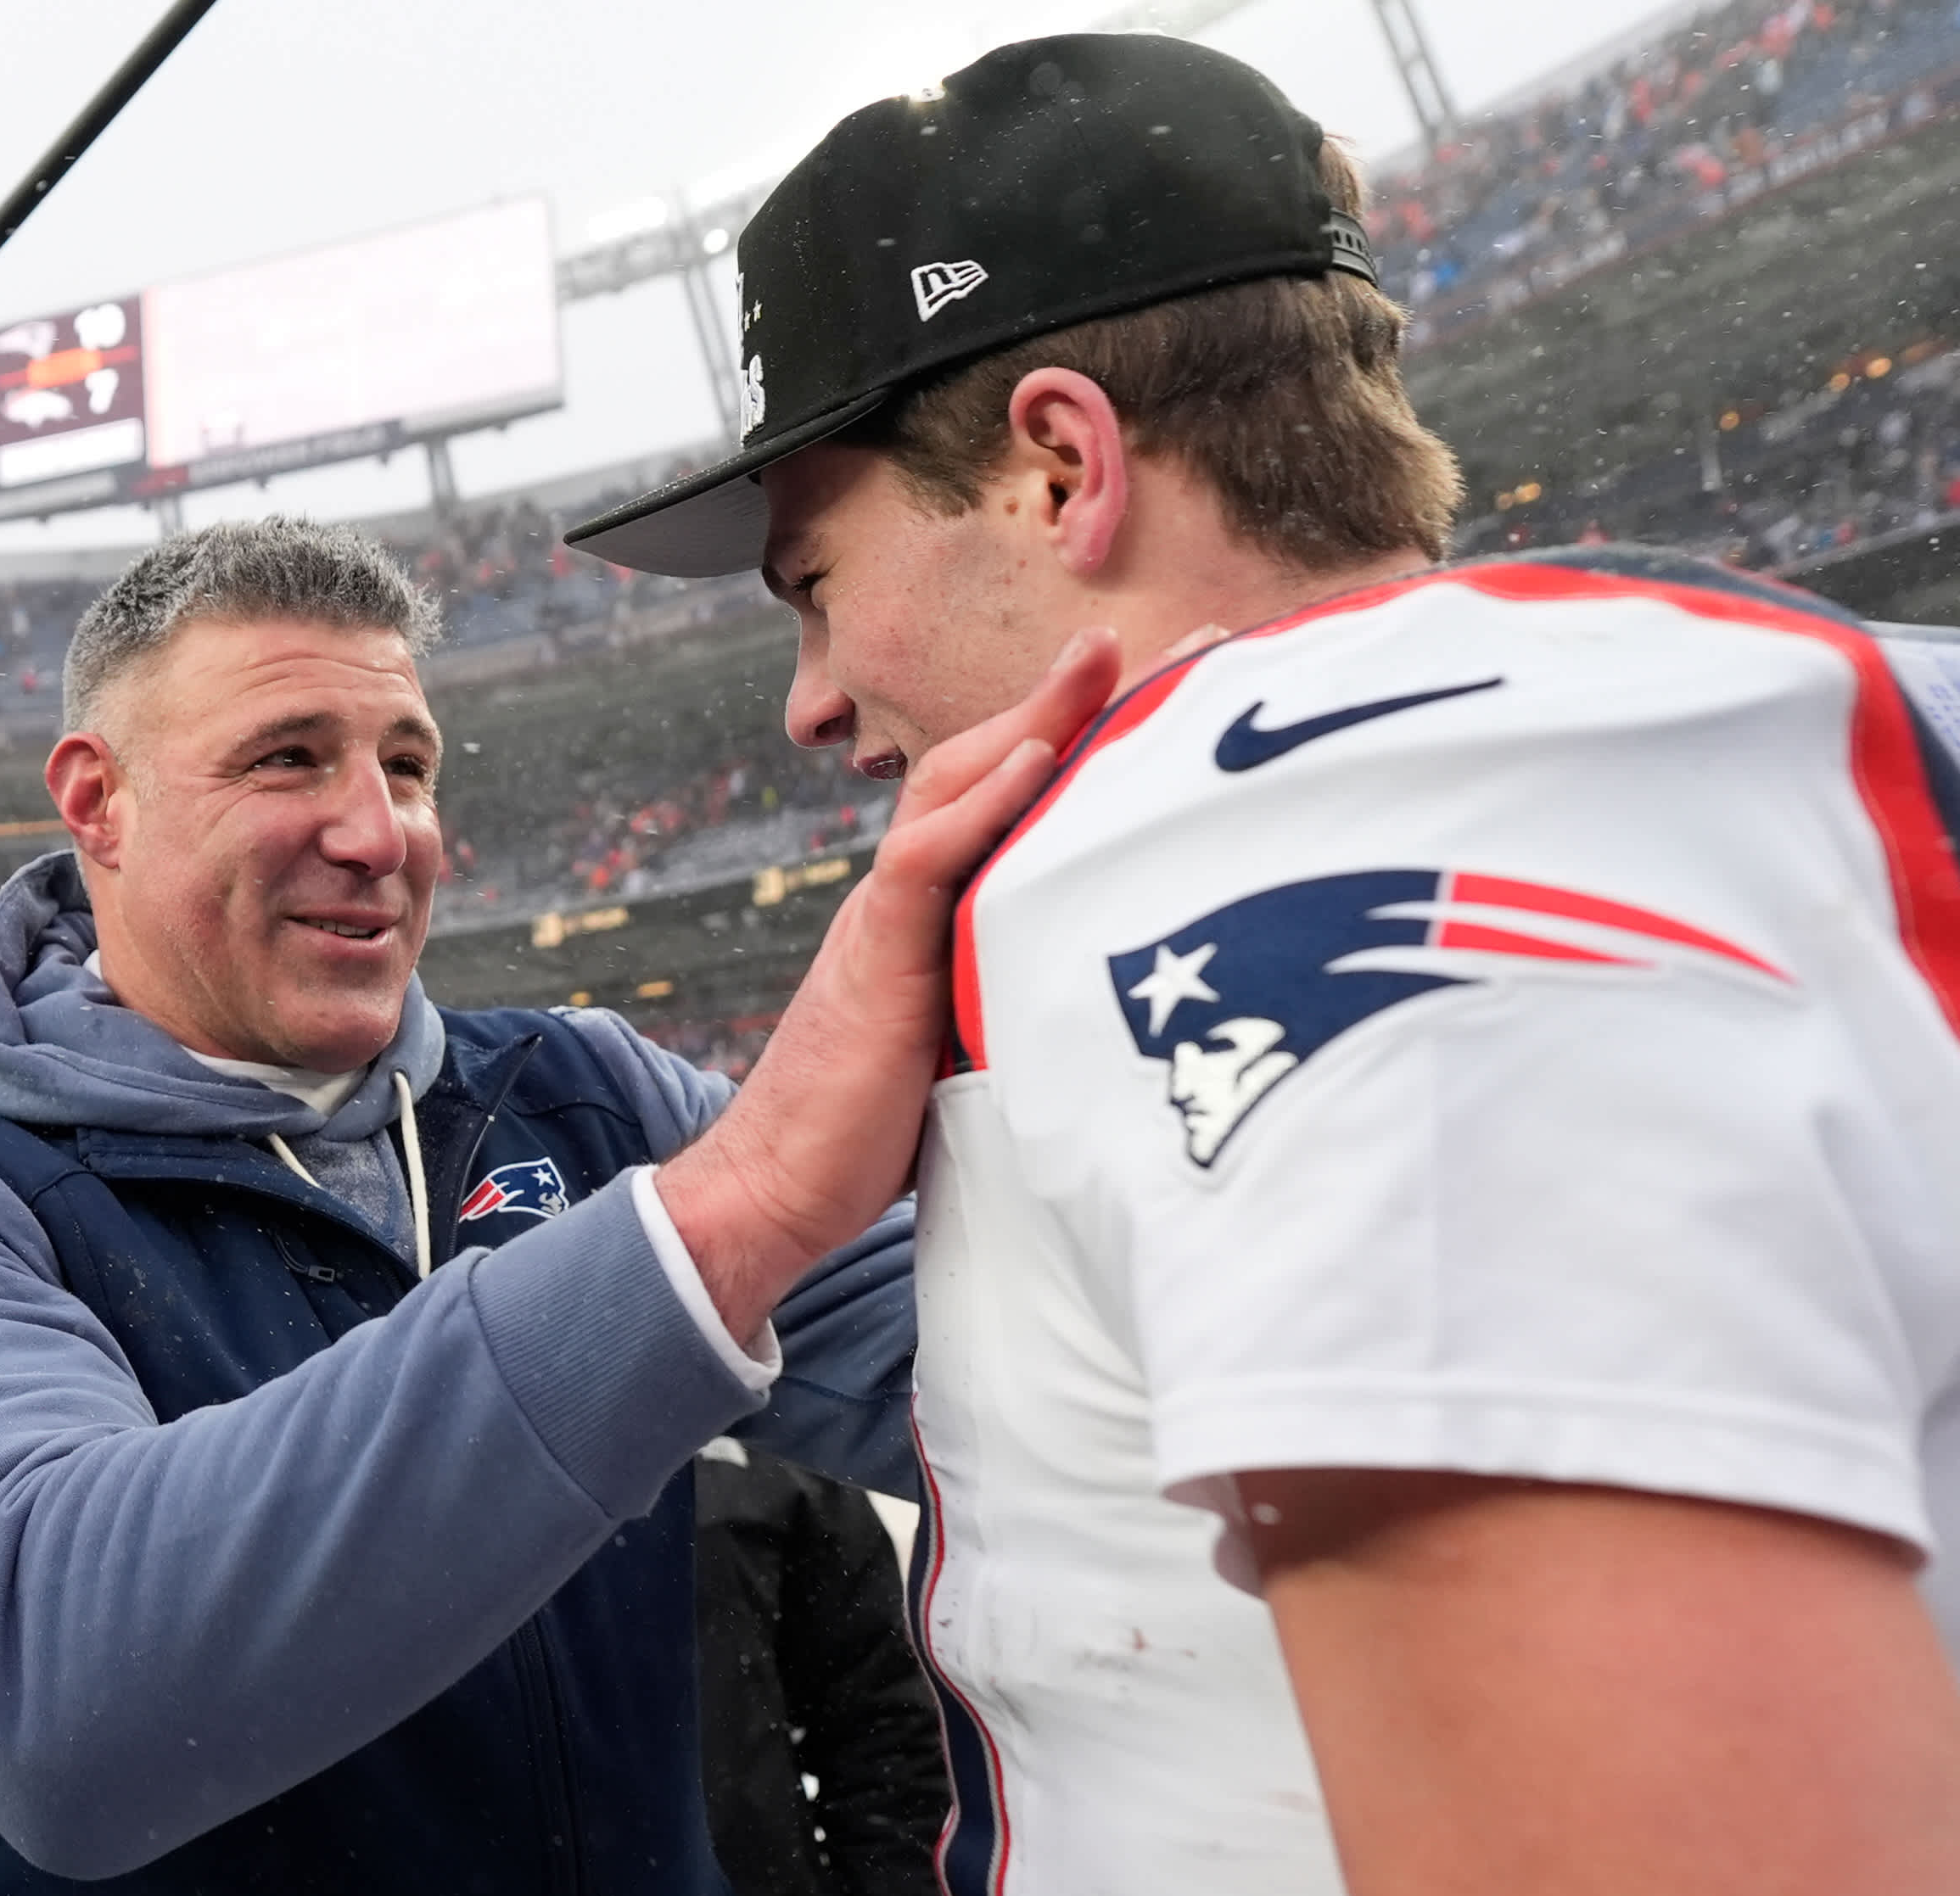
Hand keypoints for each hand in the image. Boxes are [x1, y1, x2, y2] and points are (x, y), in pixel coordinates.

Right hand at [661, 629, 1122, 1329]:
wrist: (776, 1191)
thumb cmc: (882, 1135)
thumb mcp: (985, 1050)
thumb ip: (1032, 1002)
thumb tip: (1133, 1006)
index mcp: (945, 910)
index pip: (1018, 796)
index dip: (1088, 736)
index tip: (1172, 686)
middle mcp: (916, 894)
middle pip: (994, 764)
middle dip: (1077, 696)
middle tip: (1182, 640)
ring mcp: (890, 918)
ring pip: (957, 787)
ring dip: (1032, 717)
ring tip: (1101, 659)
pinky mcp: (875, 959)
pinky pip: (922, 862)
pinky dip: (975, 804)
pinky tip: (1031, 757)